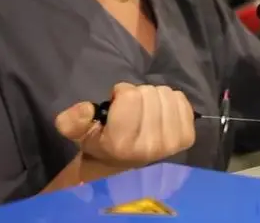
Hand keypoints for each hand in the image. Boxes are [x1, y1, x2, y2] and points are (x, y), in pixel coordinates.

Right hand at [55, 83, 195, 167]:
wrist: (126, 165)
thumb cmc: (103, 143)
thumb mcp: (80, 133)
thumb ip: (72, 121)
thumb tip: (85, 109)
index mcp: (121, 144)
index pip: (130, 96)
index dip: (121, 93)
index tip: (117, 104)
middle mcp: (149, 146)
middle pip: (149, 93)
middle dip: (138, 95)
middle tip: (132, 110)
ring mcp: (172, 143)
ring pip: (166, 94)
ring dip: (155, 97)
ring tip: (146, 111)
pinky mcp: (187, 138)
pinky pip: (181, 100)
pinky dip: (171, 101)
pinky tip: (161, 113)